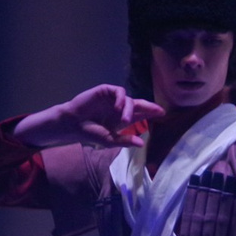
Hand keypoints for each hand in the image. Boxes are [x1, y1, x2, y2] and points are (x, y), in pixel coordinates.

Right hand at [12, 84, 164, 147]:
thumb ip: (124, 140)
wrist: (72, 123)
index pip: (139, 114)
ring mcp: (112, 99)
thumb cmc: (89, 132)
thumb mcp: (109, 139)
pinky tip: (119, 107)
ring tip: (125, 120)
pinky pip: (118, 91)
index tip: (162, 114)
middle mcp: (119, 108)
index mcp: (121, 119)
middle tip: (159, 111)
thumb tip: (142, 144)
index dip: (150, 113)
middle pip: (138, 104)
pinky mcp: (105, 91)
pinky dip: (121, 98)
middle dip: (149, 107)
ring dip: (130, 109)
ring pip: (128, 99)